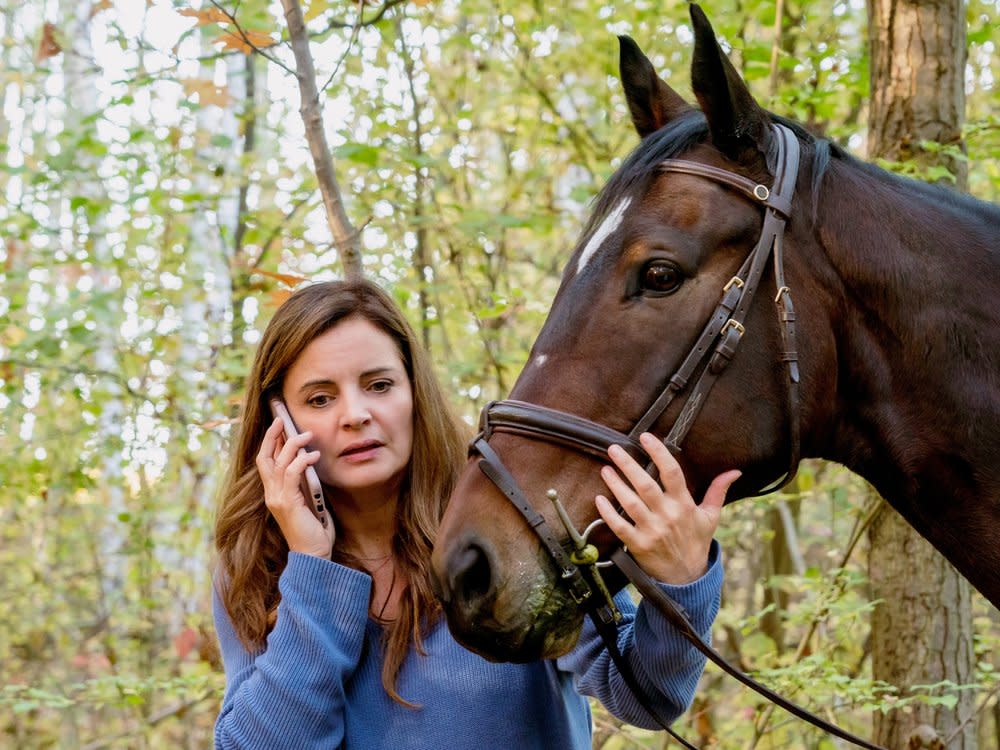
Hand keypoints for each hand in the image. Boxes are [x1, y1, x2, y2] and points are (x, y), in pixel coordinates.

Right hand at [256, 417, 335, 557]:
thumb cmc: (314, 530)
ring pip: (279, 463)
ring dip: (292, 444)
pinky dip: (302, 461)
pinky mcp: (287, 503)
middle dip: (272, 436)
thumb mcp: (309, 501)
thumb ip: (305, 484)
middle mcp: (271, 494)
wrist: (313, 555)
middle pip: (265, 458)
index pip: (266, 463)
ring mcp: (277, 499)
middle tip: (281, 419)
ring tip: (307, 435)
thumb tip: (310, 462)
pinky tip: (313, 456)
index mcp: (274, 493)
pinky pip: (291, 474)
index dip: (269, 443)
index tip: (277, 426)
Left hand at [595, 432, 739, 583]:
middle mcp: (667, 515)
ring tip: (605, 469)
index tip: (646, 437)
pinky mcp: (638, 545)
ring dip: (616, 485)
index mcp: (684, 505)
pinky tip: (599, 499)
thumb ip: (718, 491)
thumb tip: (734, 471)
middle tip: (613, 449)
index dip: (659, 453)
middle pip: (645, 485)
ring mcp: (652, 531)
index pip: (672, 473)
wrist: (687, 577)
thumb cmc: (696, 542)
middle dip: (628, 465)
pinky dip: (608, 513)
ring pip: (630, 503)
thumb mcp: (711, 516)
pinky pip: (620, 527)